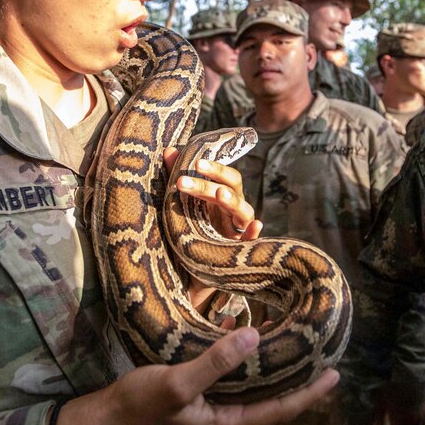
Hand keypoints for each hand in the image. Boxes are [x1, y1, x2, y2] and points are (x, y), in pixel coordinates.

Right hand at [54, 327, 338, 424]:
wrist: (106, 416)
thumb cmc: (140, 404)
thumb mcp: (178, 382)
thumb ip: (216, 362)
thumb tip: (255, 336)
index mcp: (229, 424)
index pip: (280, 410)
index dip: (309, 393)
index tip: (335, 373)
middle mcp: (228, 420)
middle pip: (273, 400)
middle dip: (298, 379)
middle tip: (322, 353)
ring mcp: (214, 409)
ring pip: (255, 388)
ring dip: (273, 366)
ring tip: (294, 340)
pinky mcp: (201, 397)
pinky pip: (234, 379)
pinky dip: (246, 360)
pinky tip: (248, 333)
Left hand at [162, 147, 262, 308]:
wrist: (191, 275)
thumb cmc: (191, 232)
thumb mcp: (183, 206)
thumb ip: (179, 178)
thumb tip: (169, 150)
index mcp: (222, 197)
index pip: (226, 176)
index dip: (215, 167)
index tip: (195, 162)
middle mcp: (233, 211)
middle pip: (231, 189)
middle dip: (209, 183)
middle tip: (183, 182)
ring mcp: (238, 230)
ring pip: (243, 211)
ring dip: (232, 201)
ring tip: (220, 194)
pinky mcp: (239, 251)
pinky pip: (252, 240)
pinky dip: (254, 232)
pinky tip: (255, 226)